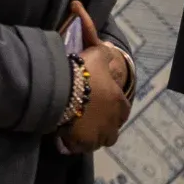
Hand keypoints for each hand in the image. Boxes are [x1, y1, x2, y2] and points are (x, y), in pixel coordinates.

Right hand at [57, 7, 131, 152]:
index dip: (111, 105)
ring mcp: (98, 136)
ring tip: (79, 126)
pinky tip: (69, 134)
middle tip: (88, 115)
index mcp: (120, 102)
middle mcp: (113, 122)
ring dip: (92, 134)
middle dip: (104, 123)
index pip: (122, 109)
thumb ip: (104, 50)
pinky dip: (77, 142)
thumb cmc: (83, 70)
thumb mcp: (97, 53)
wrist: (62, 88)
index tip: (99, 101)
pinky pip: (82, 147)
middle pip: (112, 128)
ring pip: (99, 139)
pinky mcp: (83, 144)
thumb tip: (101, 37)